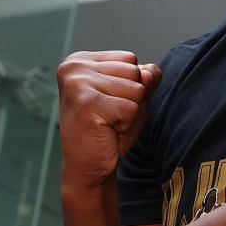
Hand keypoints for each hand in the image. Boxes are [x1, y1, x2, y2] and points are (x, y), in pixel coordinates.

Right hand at [56, 51, 159, 191]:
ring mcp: (78, 83)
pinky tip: (106, 131)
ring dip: (128, 112)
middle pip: (134, 71)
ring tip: (107, 123)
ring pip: (135, 89)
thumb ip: (144, 79)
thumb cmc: (108, 131)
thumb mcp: (131, 98)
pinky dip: (125, 124)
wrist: (89, 167)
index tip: (108, 104)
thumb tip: (150, 72)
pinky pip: (131, 108)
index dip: (129, 86)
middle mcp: (74, 67)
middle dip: (130, 98)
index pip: (130, 59)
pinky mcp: (86, 103)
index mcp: (80, 60)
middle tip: (108, 116)